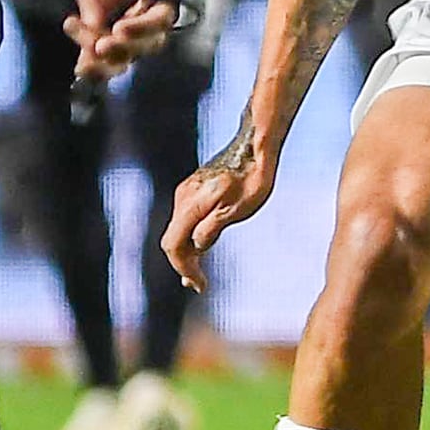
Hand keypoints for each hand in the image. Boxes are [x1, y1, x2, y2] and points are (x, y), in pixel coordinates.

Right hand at [66, 0, 180, 81]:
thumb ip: (91, 21)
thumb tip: (92, 49)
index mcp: (113, 28)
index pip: (108, 58)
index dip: (96, 68)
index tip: (80, 70)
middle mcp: (137, 25)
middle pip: (129, 55)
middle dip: (110, 60)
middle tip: (92, 55)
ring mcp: (154, 11)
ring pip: (148, 44)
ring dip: (125, 47)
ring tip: (104, 43)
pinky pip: (160, 19)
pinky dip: (142, 28)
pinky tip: (120, 28)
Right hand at [159, 121, 275, 294]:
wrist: (255, 145)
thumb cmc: (252, 177)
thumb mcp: (237, 209)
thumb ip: (212, 229)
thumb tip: (197, 246)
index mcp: (190, 205)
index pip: (174, 246)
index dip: (184, 269)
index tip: (199, 285)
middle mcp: (183, 197)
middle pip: (173, 240)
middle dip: (184, 264)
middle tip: (198, 284)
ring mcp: (188, 191)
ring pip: (178, 229)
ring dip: (187, 251)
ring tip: (198, 272)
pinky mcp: (196, 188)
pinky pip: (186, 218)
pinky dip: (190, 236)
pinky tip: (201, 245)